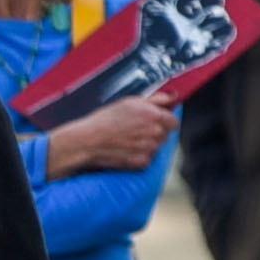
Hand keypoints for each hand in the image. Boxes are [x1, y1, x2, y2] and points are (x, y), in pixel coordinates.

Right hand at [45, 91, 176, 176]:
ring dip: (147, 144)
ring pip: (156, 146)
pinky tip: (125, 149)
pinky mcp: (142, 162)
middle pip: (165, 134)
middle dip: (154, 132)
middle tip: (135, 130)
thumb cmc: (104, 121)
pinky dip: (138, 155)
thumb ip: (155, 99)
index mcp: (154, 115)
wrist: (87, 142)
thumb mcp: (129, 102)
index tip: (154, 121)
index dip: (164, 120)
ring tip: (128, 140)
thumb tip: (171, 97)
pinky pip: (147, 158)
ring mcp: (150, 148)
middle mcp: (155, 132)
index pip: (173, 121)